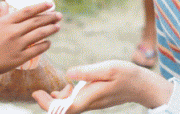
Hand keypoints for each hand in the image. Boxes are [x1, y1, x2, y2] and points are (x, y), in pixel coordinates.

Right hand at [0, 1, 61, 77]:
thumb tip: (5, 4)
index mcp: (6, 22)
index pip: (27, 11)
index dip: (40, 7)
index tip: (50, 4)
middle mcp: (13, 32)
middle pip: (36, 22)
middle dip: (49, 17)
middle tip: (59, 15)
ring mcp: (17, 45)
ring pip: (39, 35)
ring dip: (50, 30)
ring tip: (57, 26)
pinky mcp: (19, 58)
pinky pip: (36, 50)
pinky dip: (44, 46)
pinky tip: (49, 43)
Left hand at [33, 60, 169, 111]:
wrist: (142, 85)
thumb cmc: (127, 75)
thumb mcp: (108, 68)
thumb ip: (87, 72)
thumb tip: (68, 73)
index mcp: (90, 97)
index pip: (64, 108)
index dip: (48, 104)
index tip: (37, 94)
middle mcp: (89, 103)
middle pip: (64, 109)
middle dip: (48, 103)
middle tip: (37, 91)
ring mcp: (92, 102)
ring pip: (69, 106)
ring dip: (58, 100)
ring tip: (51, 89)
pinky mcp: (94, 99)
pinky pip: (77, 102)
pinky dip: (68, 96)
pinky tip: (67, 86)